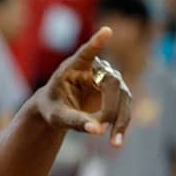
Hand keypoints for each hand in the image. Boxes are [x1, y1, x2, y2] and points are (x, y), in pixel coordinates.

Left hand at [36, 27, 132, 146]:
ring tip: (114, 142)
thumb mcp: (56, 117)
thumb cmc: (52, 108)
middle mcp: (94, 69)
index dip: (96, 43)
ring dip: (120, 120)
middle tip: (101, 128)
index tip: (106, 32)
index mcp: (73, 67)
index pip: (86, 53)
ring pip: (123, 97)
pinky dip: (121, 125)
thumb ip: (74, 121)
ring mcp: (108, 79)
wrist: (57, 109)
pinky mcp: (116, 92)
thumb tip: (98, 131)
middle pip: (112, 83)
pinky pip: (123, 108)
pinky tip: (116, 141)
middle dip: (110, 108)